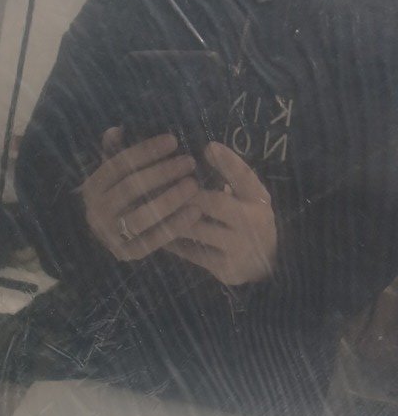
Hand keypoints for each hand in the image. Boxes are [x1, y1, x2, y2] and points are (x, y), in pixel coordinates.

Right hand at [80, 130, 202, 261]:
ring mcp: (110, 236)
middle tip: (189, 162)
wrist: (111, 237)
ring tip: (194, 185)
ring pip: (141, 215)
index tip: (174, 140)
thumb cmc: (120, 196)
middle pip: (130, 188)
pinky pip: (154, 240)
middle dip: (162, 173)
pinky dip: (175, 225)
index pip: (118, 165)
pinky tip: (196, 211)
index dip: (146, 151)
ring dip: (170, 199)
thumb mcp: (114, 173)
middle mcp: (96, 212)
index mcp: (92, 188)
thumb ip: (115, 152)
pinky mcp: (128, 254)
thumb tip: (117, 130)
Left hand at [166, 143, 277, 285]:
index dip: (228, 161)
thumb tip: (206, 149)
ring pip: (198, 230)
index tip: (208, 147)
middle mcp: (252, 222)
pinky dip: (173, 242)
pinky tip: (156, 232)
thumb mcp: (250, 198)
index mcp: (258, 200)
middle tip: (162, 184)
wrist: (266, 267)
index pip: (245, 176)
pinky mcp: (224, 268)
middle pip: (216, 203)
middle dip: (187, 194)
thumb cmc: (250, 223)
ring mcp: (238, 247)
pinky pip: (192, 253)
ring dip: (173, 217)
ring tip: (151, 207)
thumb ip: (234, 178)